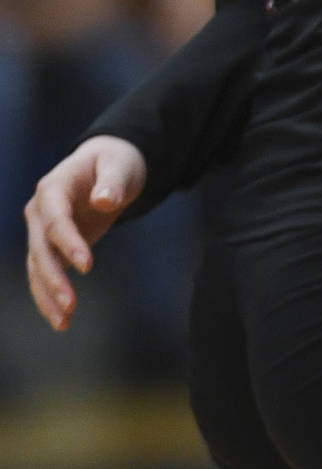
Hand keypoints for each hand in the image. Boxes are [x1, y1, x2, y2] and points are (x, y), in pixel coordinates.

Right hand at [24, 135, 145, 330]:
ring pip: (37, 267)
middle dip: (54, 278)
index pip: (56, 219)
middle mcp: (39, 211)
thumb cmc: (116, 162)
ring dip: (47, 295)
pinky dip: (50, 296)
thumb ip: (113, 182)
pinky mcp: (51, 246)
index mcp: (53, 187)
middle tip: (71, 305)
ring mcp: (41, 230)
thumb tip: (104, 201)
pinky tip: (62, 320)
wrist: (108, 165)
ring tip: (64, 322)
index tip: (88, 266)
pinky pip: (45, 274)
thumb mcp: (121, 165)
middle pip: (40, 248)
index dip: (68, 242)